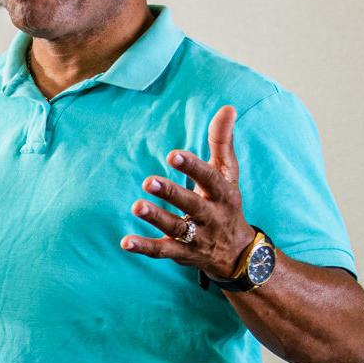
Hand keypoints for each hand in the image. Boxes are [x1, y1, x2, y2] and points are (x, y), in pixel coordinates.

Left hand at [121, 105, 256, 276]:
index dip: (193, 167)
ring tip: (136, 206)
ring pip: (176, 228)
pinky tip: (125, 242)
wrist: (238, 255)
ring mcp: (197, 237)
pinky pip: (162, 251)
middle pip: (192, 204)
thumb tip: (227, 107)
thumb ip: (222, 142)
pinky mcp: (182, 254)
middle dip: (172, 193)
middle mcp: (212, 216)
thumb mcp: (229, 174)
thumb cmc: (226, 204)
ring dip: (156, 218)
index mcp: (223, 193)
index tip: (173, 155)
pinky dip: (144, 248)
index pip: (210, 178)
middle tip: (148, 181)